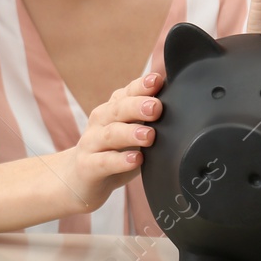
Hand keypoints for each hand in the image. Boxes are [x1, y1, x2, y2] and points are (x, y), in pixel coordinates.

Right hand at [62, 72, 163, 212]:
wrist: (78, 179)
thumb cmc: (112, 153)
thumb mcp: (130, 132)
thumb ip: (148, 119)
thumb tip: (181, 104)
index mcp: (112, 110)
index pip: (126, 93)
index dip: (141, 86)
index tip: (158, 80)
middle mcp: (100, 123)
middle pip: (117, 110)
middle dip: (137, 106)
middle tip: (156, 107)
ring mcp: (91, 144)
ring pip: (110, 135)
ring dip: (130, 133)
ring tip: (149, 135)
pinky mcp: (87, 167)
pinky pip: (103, 162)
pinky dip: (119, 160)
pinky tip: (135, 160)